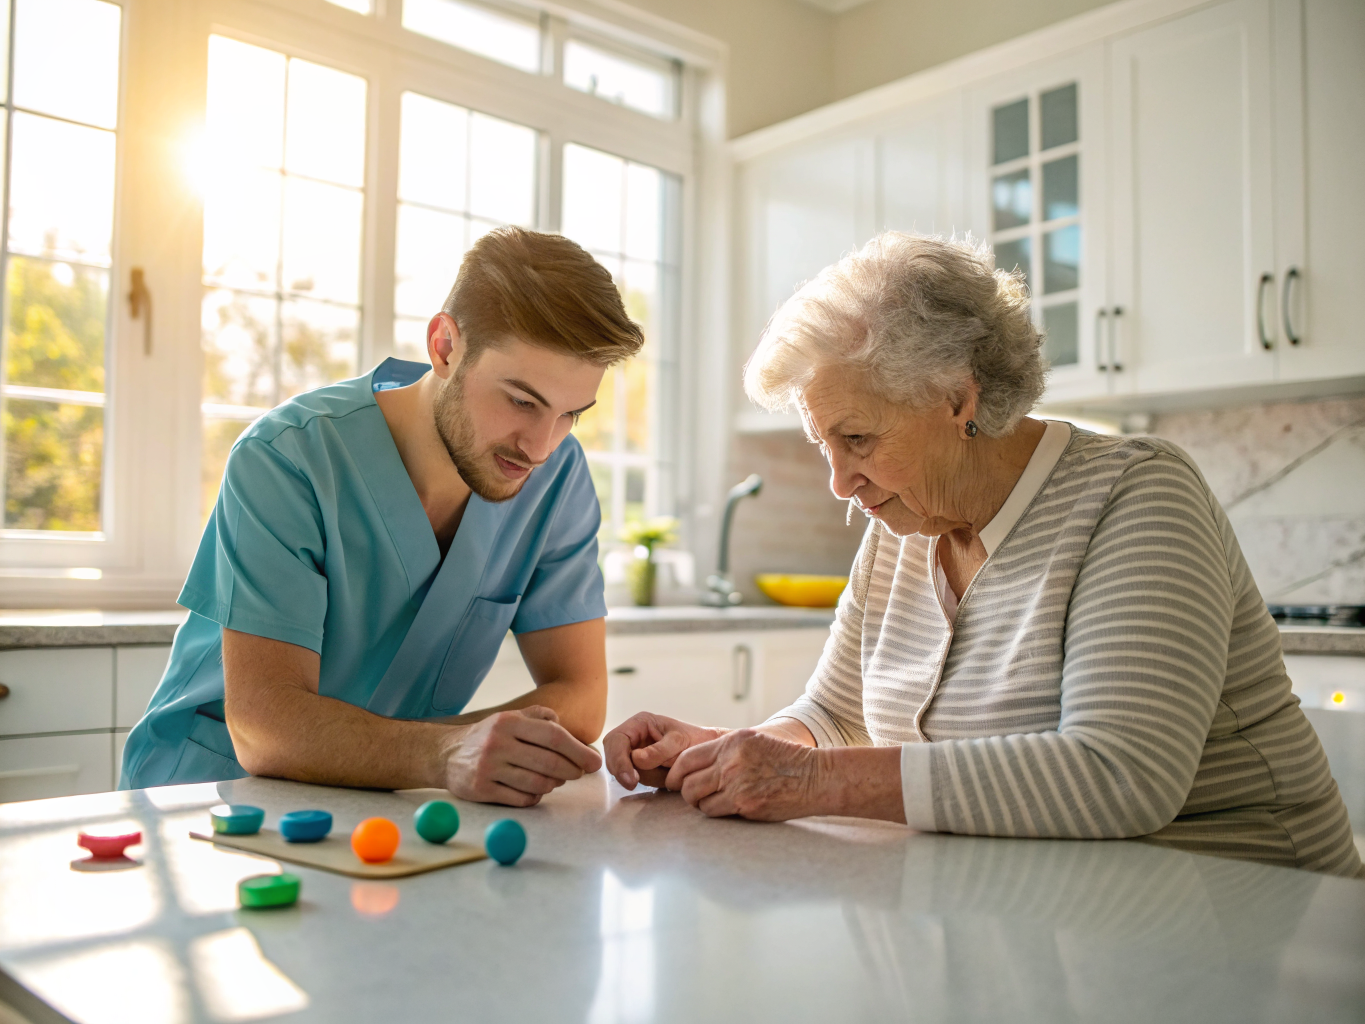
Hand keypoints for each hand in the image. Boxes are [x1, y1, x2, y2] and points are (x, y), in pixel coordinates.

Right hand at [442, 706, 602, 806]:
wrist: (446, 754)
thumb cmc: (489, 736)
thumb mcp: (511, 717)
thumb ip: (539, 716)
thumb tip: (565, 728)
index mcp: (509, 722)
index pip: (553, 736)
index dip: (578, 750)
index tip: (594, 762)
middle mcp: (498, 743)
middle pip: (549, 762)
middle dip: (572, 771)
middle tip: (580, 774)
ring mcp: (488, 768)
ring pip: (537, 783)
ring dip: (554, 784)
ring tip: (557, 780)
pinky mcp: (481, 790)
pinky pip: (521, 799)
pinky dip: (535, 796)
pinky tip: (536, 789)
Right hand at [603, 712, 724, 789]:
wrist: (708, 754)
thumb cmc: (695, 742)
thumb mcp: (679, 742)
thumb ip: (658, 750)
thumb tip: (635, 757)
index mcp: (639, 723)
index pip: (616, 740)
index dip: (618, 760)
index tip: (630, 779)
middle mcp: (633, 736)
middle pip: (613, 755)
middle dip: (623, 770)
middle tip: (634, 784)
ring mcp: (634, 752)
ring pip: (623, 770)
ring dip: (641, 776)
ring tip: (665, 772)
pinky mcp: (640, 767)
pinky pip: (634, 777)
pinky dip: (648, 780)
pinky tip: (663, 776)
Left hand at [664, 729, 826, 820]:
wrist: (815, 777)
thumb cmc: (786, 761)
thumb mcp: (754, 741)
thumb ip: (726, 749)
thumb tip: (698, 763)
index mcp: (731, 743)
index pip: (687, 758)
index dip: (675, 772)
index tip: (674, 781)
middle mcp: (730, 761)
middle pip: (687, 781)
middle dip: (684, 791)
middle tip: (691, 796)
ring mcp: (736, 783)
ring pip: (697, 798)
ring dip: (700, 803)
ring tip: (711, 802)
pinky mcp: (744, 803)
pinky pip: (714, 811)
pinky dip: (716, 812)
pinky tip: (727, 808)